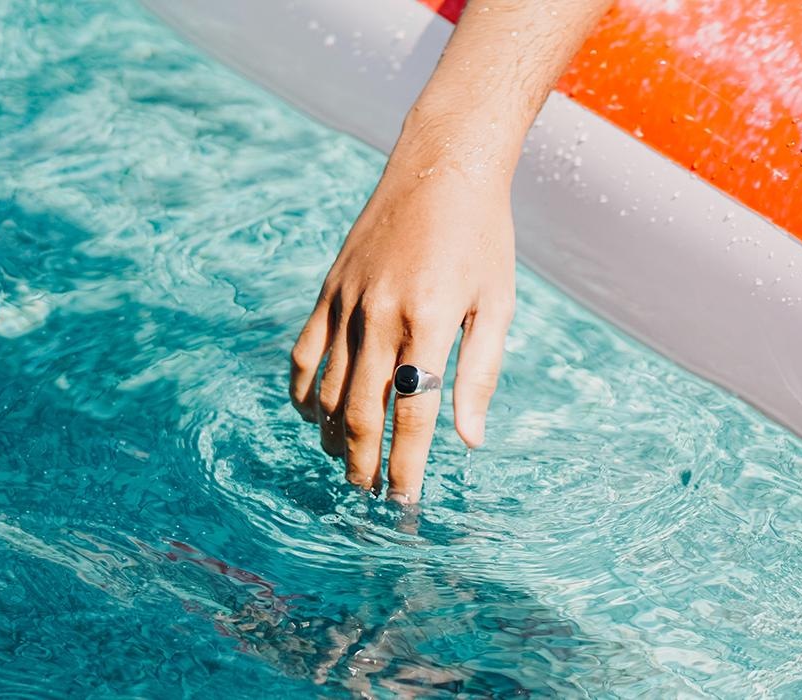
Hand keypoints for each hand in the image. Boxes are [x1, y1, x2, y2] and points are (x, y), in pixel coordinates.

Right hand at [289, 167, 514, 502]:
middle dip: (363, 462)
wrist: (442, 167)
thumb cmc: (483, 239)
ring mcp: (349, 300)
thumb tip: (469, 441)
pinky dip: (302, 391)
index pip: (412, 413)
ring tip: (346, 464)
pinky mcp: (329, 288)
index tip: (404, 504)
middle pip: (360, 410)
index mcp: (432, 320)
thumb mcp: (498, 305)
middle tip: (369, 495)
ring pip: (326, 388)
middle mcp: (382, 313)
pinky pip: (304, 352)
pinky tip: (314, 417)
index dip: (405, 466)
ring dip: (333, 436)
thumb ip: (481, 374)